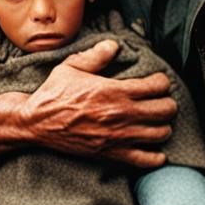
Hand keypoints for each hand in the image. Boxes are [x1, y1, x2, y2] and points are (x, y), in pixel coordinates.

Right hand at [21, 40, 177, 167]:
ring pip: (161, 133)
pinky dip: (155, 156)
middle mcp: (122, 114)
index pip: (158, 86)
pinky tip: (154, 149)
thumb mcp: (71, 67)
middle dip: (167, 103)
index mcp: (115, 91)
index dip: (162, 82)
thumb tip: (114, 45)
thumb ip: (96, 55)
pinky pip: (146, 160)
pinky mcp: (112, 154)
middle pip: (166, 109)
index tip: (157, 82)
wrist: (36, 124)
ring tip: (156, 122)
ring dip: (163, 126)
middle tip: (160, 101)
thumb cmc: (53, 94)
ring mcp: (119, 136)